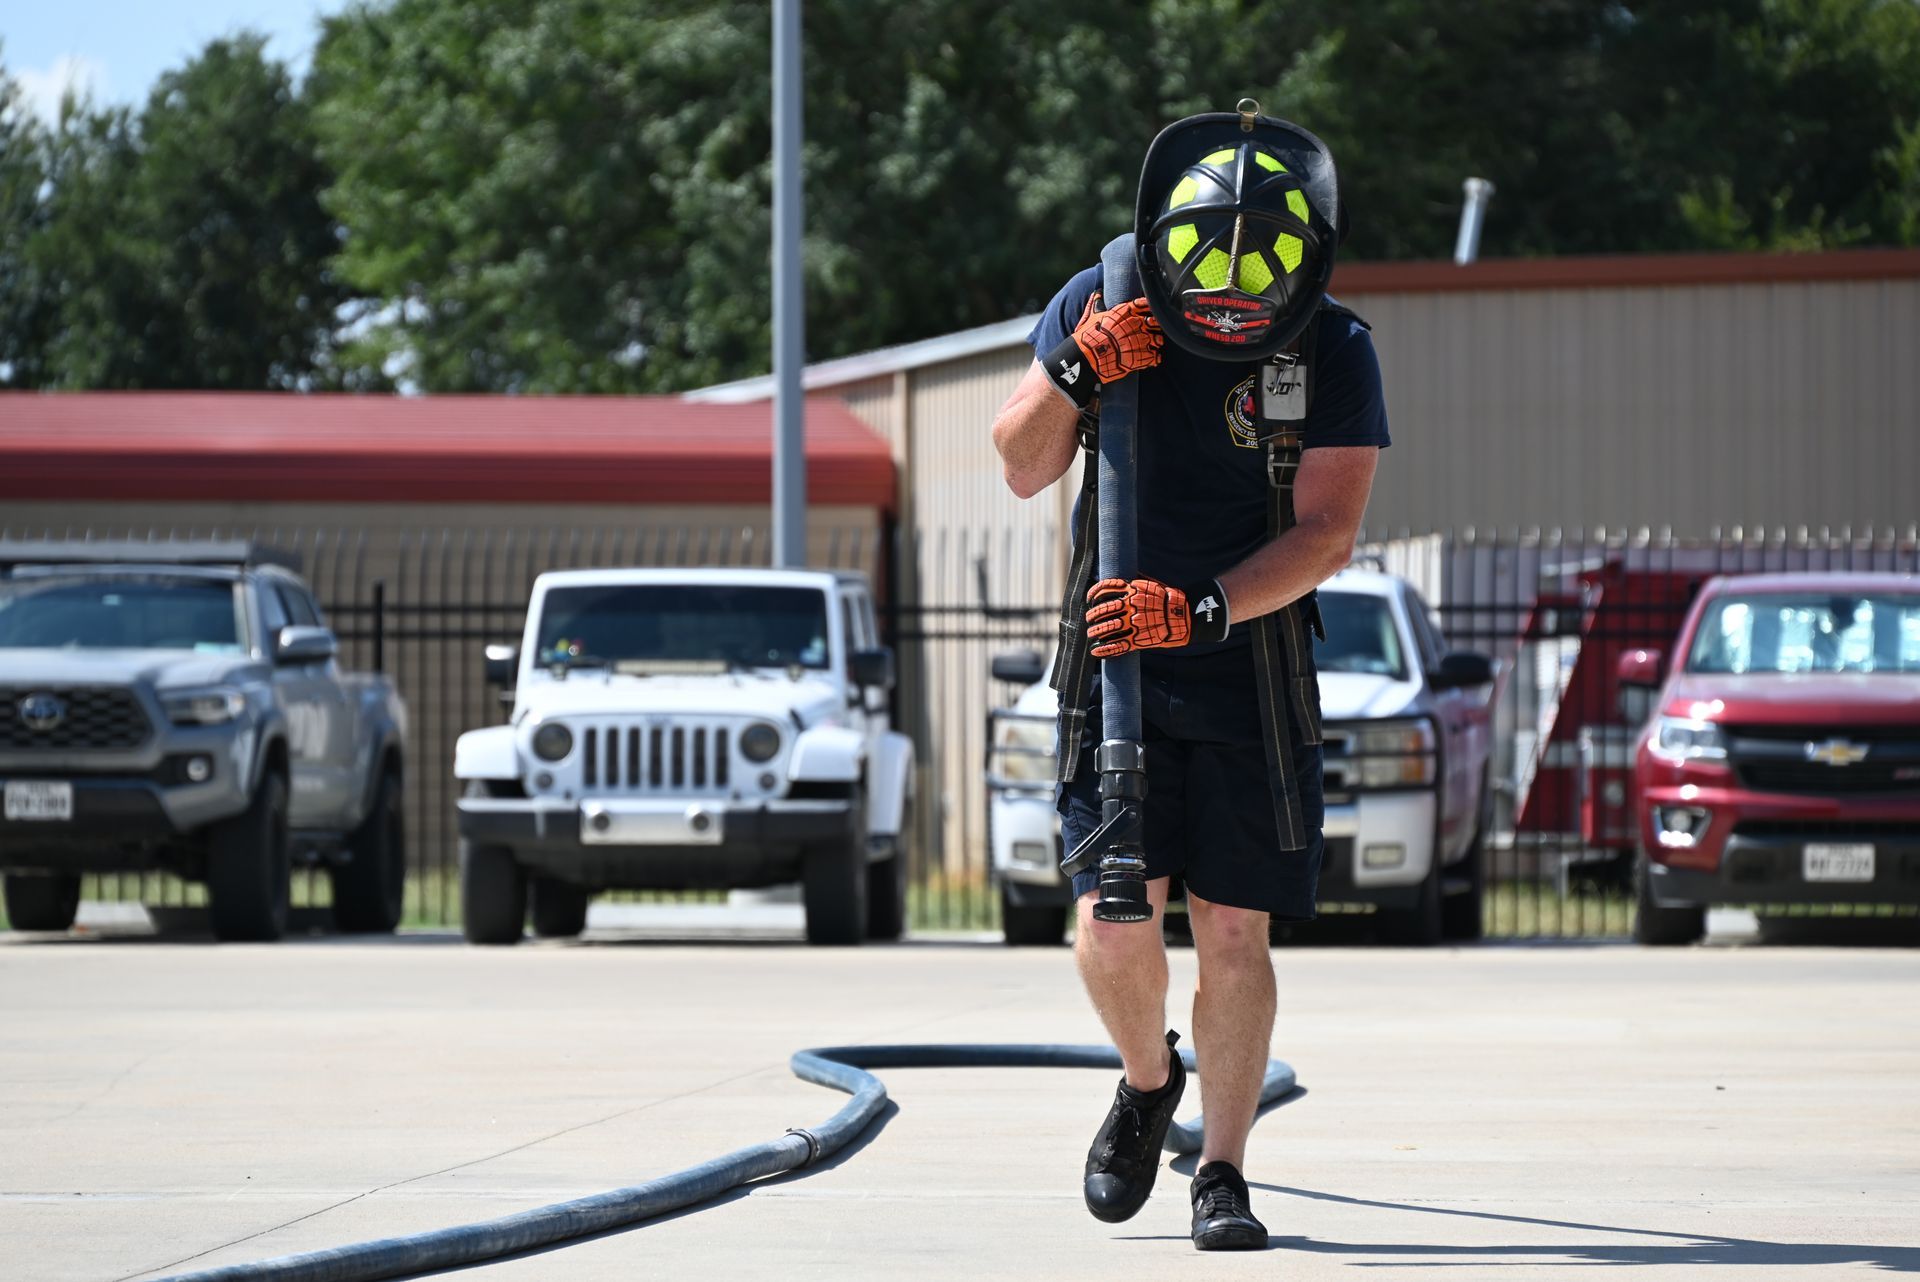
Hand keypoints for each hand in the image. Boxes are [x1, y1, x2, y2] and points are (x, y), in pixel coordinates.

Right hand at [1043, 290, 1162, 406]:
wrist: (1086, 357)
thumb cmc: (1088, 336)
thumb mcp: (1092, 316)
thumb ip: (1098, 304)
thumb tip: (1098, 292)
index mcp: (1125, 312)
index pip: (1144, 304)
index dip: (1148, 307)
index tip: (1149, 311)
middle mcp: (1134, 325)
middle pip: (1154, 321)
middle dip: (1154, 325)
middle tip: (1150, 329)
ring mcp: (1138, 341)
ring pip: (1157, 339)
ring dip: (1157, 341)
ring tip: (1153, 344)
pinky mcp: (1139, 358)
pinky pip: (1155, 357)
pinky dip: (1155, 358)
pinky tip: (1152, 358)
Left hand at [1085, 576, 1228, 656]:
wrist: (1182, 616)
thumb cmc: (1166, 599)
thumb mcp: (1149, 584)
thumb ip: (1132, 582)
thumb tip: (1117, 580)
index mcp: (1132, 591)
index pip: (1105, 589)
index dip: (1094, 595)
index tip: (1089, 599)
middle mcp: (1130, 606)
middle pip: (1103, 610)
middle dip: (1093, 616)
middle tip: (1089, 619)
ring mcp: (1134, 623)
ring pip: (1107, 628)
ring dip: (1096, 632)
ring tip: (1091, 634)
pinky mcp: (1139, 639)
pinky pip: (1117, 645)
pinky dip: (1104, 649)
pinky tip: (1096, 651)